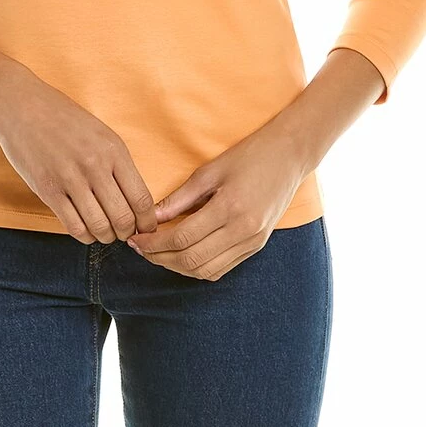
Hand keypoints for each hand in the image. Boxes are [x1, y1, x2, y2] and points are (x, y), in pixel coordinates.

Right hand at [0, 62, 158, 244]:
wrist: (22, 106)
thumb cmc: (64, 119)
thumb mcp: (102, 134)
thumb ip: (118, 165)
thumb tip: (135, 201)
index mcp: (114, 150)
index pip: (141, 198)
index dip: (147, 221)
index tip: (146, 227)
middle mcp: (95, 166)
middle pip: (123, 218)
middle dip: (128, 233)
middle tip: (125, 234)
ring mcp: (70, 179)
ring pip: (99, 226)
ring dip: (106, 237)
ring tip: (105, 232)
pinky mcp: (48, 190)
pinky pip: (73, 226)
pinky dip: (84, 235)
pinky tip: (86, 230)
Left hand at [126, 115, 309, 279]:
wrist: (289, 156)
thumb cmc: (248, 156)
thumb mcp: (210, 171)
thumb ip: (180, 198)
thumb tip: (153, 217)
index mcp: (229, 208)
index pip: (182, 238)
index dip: (154, 243)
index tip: (136, 239)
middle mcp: (242, 231)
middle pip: (191, 259)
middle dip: (160, 258)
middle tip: (141, 249)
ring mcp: (252, 242)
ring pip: (206, 271)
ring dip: (177, 267)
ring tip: (158, 254)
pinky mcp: (257, 246)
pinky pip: (222, 269)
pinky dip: (198, 268)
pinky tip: (183, 256)